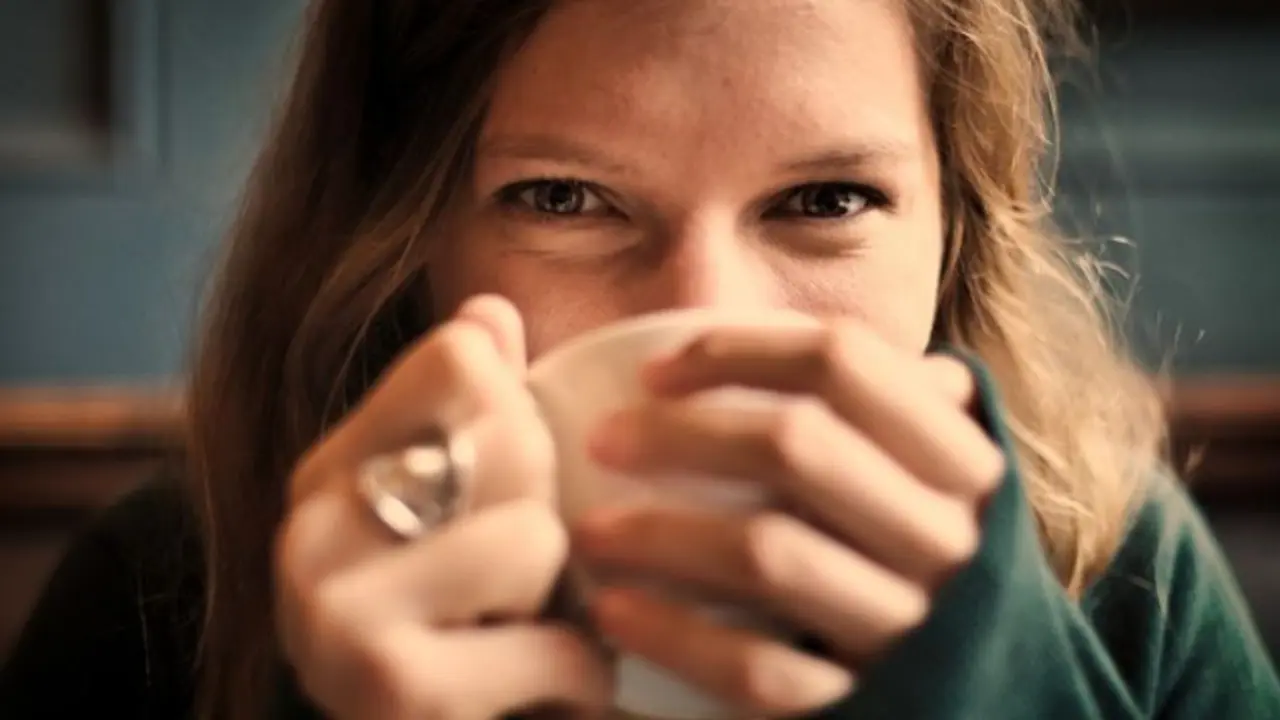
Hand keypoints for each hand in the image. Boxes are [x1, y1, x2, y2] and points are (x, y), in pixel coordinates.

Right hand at [276, 296, 610, 719]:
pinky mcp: (396, 691)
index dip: (522, 418)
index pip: (462, 357)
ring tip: (519, 634)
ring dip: (563, 602)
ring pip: (534, 538)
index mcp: (327, 470)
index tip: (508, 490)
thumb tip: (492, 307)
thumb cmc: (440, 634)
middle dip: (548, 513)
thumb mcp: (445, 517)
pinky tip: (539, 693)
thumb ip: (470, 414)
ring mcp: (341, 613)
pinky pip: (559, 646)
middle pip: (509, 435)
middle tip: (521, 580)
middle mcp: (312, 529)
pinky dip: (579, 676)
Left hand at [576, 319, 1003, 714]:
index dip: (737, 350)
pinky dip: (675, 635)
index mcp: (961, 463)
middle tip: (603, 441)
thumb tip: (808, 338)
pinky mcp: (862, 703)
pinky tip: (615, 612)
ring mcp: (910, 627)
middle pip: (795, 445)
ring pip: (768, 554)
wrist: (983, 703)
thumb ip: (888, 411)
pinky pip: (757, 667)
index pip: (844, 360)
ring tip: (589, 532)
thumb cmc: (921, 567)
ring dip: (659, 535)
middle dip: (679, 434)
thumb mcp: (931, 483)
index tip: (654, 371)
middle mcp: (945, 537)